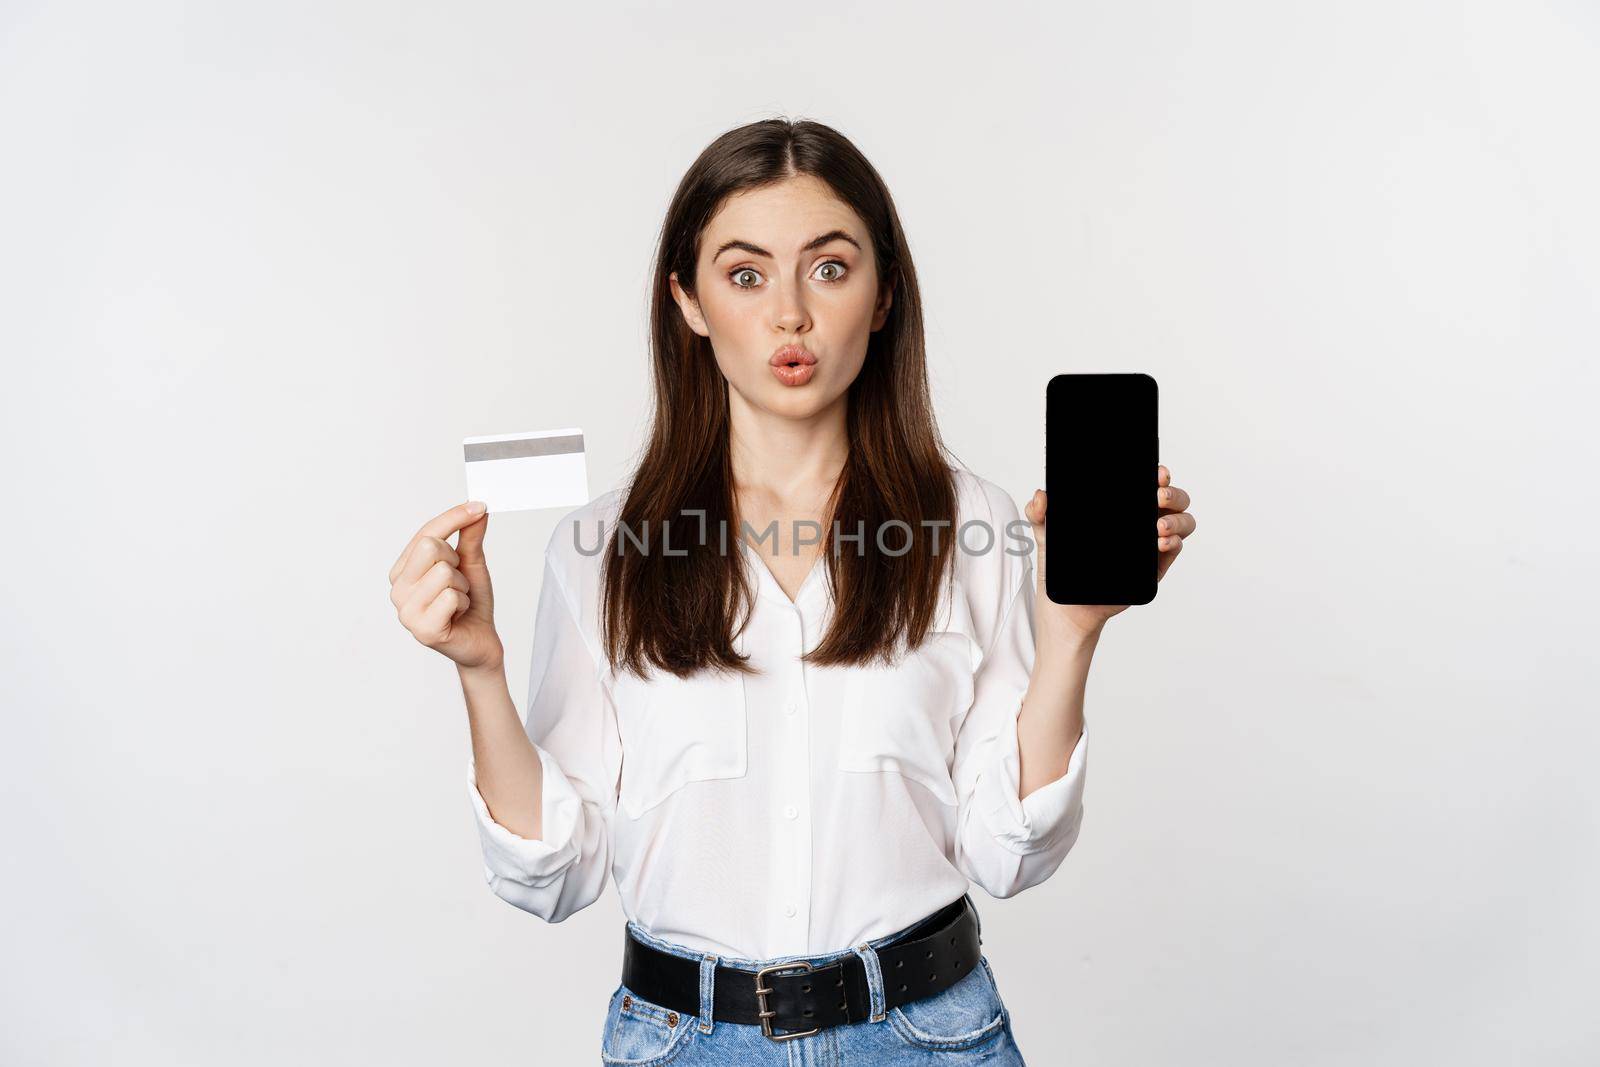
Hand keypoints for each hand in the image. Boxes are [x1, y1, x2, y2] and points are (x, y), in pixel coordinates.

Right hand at [388, 501, 504, 672]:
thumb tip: (477, 509)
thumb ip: (470, 537)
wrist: (480, 642)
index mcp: (403, 569)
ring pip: (444, 572)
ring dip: (463, 586)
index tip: (480, 506)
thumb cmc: (471, 603)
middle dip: (456, 560)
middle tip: (460, 581)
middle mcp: (398, 588)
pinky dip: (464, 603)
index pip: (426, 533)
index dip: (454, 517)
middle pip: (430, 546)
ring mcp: (406, 611)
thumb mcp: (471, 565)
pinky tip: (458, 616)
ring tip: (459, 601)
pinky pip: (451, 597)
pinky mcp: (422, 629)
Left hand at [1023, 464, 1194, 635]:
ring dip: (1177, 519)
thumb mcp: (1046, 533)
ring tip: (1158, 525)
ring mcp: (1150, 544)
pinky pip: (1175, 550)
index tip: (1156, 472)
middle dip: (1173, 493)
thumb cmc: (1060, 565)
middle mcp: (1141, 522)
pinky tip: (1159, 542)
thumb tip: (1041, 496)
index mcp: (1122, 507)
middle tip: (1157, 495)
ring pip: (1182, 522)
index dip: (1158, 474)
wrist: (1065, 605)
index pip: (1147, 483)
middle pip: (1174, 499)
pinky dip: (1173, 543)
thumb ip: (1038, 513)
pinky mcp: (1154, 567)